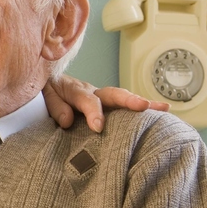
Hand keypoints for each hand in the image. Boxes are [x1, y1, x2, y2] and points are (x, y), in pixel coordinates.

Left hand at [42, 76, 170, 132]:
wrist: (43, 80)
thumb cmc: (44, 90)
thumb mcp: (43, 95)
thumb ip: (55, 106)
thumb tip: (68, 120)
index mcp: (74, 89)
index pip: (86, 100)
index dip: (93, 113)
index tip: (98, 127)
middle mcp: (91, 91)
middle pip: (112, 94)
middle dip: (128, 100)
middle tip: (143, 106)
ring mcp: (100, 97)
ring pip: (122, 98)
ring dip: (142, 103)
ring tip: (163, 109)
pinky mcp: (105, 104)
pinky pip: (123, 105)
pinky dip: (141, 108)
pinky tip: (161, 113)